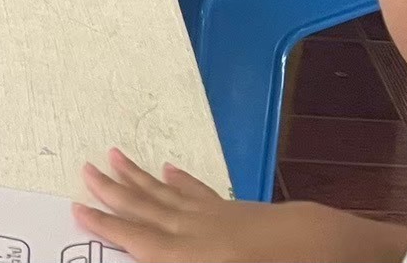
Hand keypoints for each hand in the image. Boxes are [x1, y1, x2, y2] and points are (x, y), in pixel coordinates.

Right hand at [78, 152, 404, 262]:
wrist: (330, 250)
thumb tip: (149, 253)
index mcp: (191, 256)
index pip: (138, 238)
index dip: (106, 222)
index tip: (76, 203)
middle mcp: (198, 232)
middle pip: (147, 208)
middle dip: (114, 190)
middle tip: (85, 168)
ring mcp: (219, 217)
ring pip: (169, 195)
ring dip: (139, 177)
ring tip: (114, 154)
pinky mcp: (241, 211)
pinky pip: (204, 193)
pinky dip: (183, 181)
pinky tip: (170, 169)